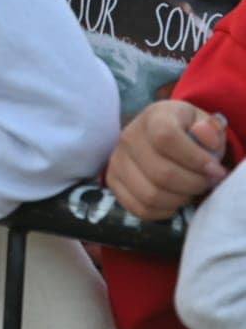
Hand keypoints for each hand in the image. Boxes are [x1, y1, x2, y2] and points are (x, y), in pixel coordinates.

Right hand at [106, 100, 228, 220]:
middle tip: (207, 182)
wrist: (165, 138)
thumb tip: (205, 137)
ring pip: (150, 195)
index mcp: (154, 117)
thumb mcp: (206, 125)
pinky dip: (163, 211)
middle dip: (194, 184)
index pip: (166, 138)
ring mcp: (117, 160)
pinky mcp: (113, 180)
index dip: (195, 159)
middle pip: (161, 173)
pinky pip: (139, 208)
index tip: (216, 169)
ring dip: (179, 199)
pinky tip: (174, 200)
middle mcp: (129, 136)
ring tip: (190, 190)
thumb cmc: (190, 134)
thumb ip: (211, 129)